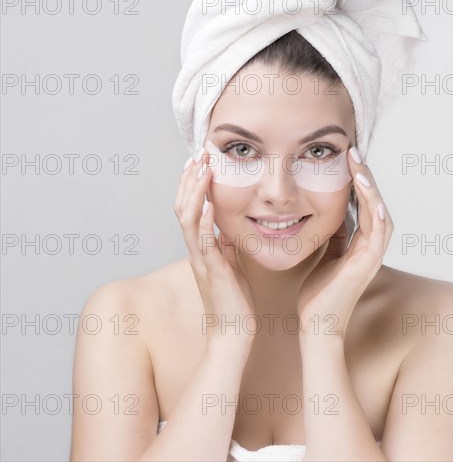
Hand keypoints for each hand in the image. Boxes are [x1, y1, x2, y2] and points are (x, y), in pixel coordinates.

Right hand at [174, 148, 255, 350]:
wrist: (233, 334)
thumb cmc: (234, 301)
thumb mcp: (231, 264)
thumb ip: (226, 245)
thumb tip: (228, 227)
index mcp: (201, 247)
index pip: (189, 209)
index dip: (192, 184)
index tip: (200, 162)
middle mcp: (196, 250)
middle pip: (182, 207)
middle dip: (189, 179)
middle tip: (197, 155)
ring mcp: (201, 260)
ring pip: (187, 219)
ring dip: (193, 192)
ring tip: (201, 168)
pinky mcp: (212, 271)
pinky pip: (203, 242)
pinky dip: (203, 221)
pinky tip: (207, 203)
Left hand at [296, 149, 392, 340]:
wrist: (317, 324)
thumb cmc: (318, 293)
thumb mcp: (324, 254)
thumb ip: (332, 235)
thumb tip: (328, 213)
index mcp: (358, 243)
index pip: (363, 203)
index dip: (358, 179)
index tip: (346, 156)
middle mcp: (369, 247)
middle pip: (375, 204)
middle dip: (366, 177)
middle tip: (354, 152)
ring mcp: (370, 257)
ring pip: (380, 216)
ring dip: (372, 191)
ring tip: (360, 168)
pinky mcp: (366, 267)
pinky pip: (377, 238)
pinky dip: (376, 218)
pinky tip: (372, 201)